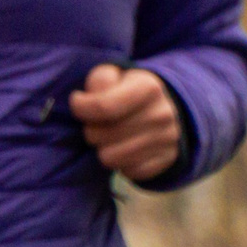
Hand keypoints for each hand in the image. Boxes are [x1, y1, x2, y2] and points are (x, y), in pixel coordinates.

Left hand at [69, 64, 182, 181]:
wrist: (161, 108)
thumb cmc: (125, 89)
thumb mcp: (112, 74)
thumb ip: (99, 80)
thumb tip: (89, 99)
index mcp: (148, 87)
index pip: (103, 107)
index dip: (81, 108)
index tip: (77, 103)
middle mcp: (162, 114)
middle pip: (103, 135)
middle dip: (90, 129)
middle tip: (95, 123)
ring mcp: (168, 140)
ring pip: (112, 158)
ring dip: (103, 148)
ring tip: (107, 138)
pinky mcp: (168, 161)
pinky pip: (130, 172)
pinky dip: (122, 164)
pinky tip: (124, 149)